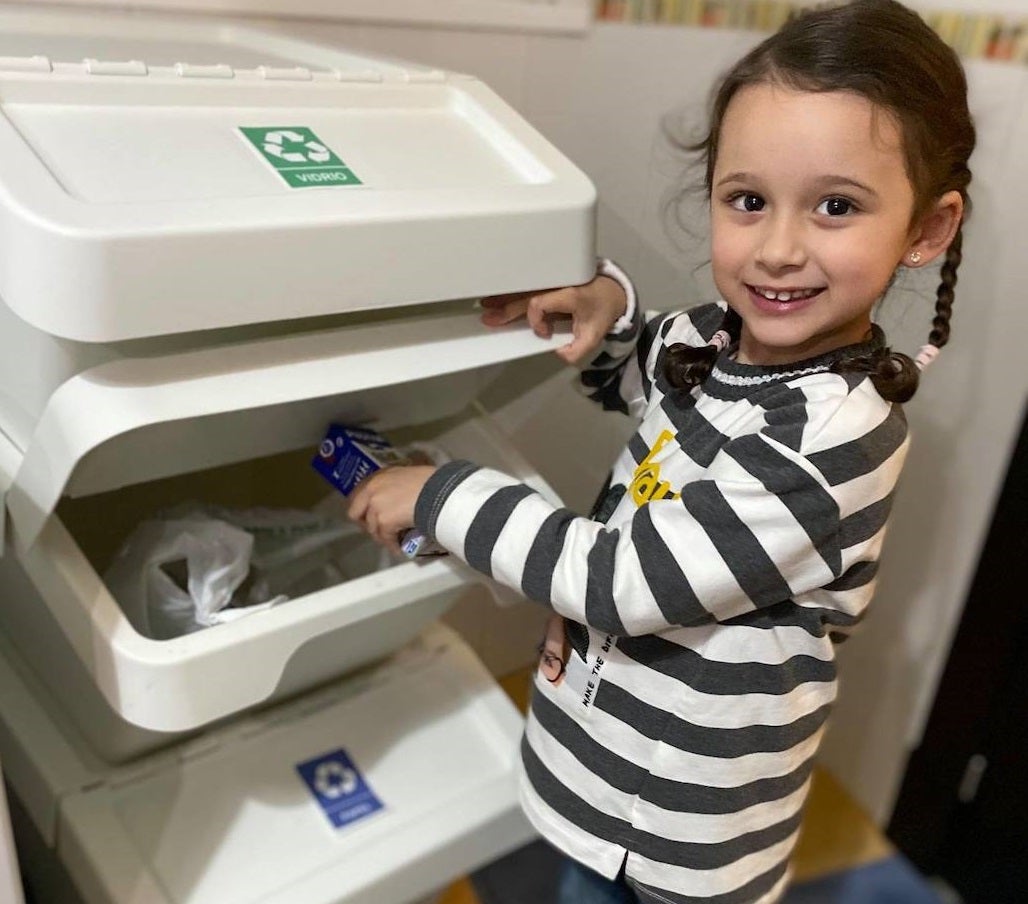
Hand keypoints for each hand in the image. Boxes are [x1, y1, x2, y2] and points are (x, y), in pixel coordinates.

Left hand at [347, 465, 436, 553]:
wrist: (439, 490)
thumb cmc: (433, 481)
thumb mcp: (411, 476)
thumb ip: (398, 486)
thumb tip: (402, 498)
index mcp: (380, 476)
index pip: (361, 493)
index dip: (365, 507)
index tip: (372, 515)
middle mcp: (372, 489)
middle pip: (356, 512)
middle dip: (366, 523)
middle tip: (378, 529)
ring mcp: (376, 505)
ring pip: (372, 528)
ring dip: (382, 536)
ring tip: (393, 540)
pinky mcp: (384, 521)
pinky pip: (385, 539)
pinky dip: (392, 545)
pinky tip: (399, 549)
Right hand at [479, 274, 627, 364]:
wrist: (612, 292)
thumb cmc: (601, 312)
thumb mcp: (594, 335)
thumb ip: (578, 350)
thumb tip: (557, 353)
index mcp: (569, 294)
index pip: (540, 303)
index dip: (536, 322)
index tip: (545, 334)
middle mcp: (558, 284)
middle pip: (526, 295)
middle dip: (506, 308)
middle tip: (490, 319)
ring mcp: (553, 282)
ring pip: (524, 288)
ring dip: (504, 298)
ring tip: (486, 305)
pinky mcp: (550, 283)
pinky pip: (528, 287)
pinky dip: (512, 292)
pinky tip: (498, 297)